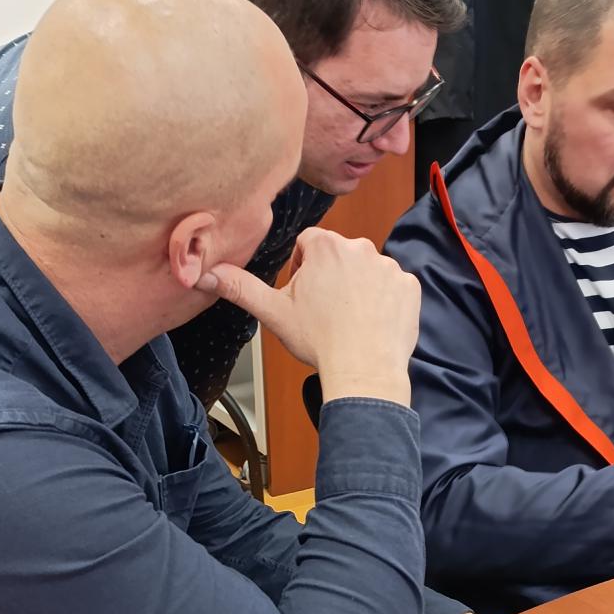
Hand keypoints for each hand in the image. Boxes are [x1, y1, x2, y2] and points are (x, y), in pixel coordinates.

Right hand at [197, 228, 419, 404]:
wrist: (363, 370)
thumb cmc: (319, 341)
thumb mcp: (273, 313)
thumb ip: (239, 287)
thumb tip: (204, 272)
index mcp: (325, 246)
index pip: (308, 243)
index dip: (302, 268)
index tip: (303, 294)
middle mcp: (360, 248)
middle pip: (339, 255)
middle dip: (331, 277)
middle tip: (325, 311)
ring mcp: (388, 266)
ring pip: (367, 271)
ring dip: (358, 288)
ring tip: (349, 320)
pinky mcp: (409, 286)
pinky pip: (393, 287)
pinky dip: (384, 301)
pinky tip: (372, 323)